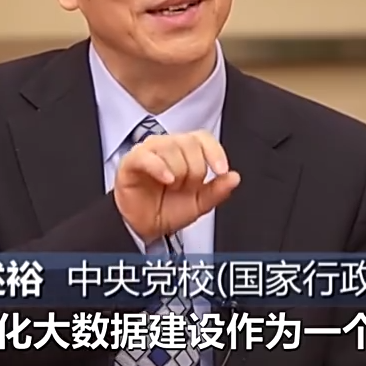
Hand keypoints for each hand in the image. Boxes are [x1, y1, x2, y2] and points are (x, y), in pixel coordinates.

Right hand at [114, 130, 240, 244]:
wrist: (143, 228)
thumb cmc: (167, 210)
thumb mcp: (199, 203)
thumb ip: (217, 190)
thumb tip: (234, 178)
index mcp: (184, 151)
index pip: (203, 138)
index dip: (215, 152)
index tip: (221, 170)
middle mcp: (167, 146)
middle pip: (189, 143)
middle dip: (195, 170)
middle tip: (187, 187)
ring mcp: (148, 152)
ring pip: (170, 147)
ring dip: (178, 172)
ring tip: (172, 187)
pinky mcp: (131, 162)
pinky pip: (146, 156)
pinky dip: (160, 168)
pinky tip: (167, 179)